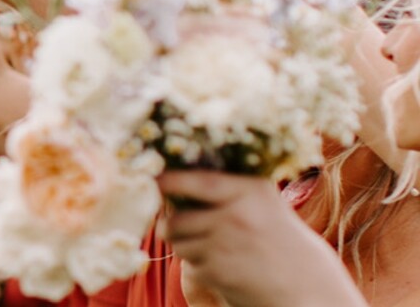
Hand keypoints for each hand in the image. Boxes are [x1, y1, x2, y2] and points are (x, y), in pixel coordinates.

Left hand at [159, 170, 365, 306]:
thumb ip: (223, 189)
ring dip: (185, 247)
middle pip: (175, 217)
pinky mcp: (221, 271)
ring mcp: (227, 243)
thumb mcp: (260, 203)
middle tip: (171, 226)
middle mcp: (237, 213)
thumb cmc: (276, 239)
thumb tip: (166, 176)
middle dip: (168, 224)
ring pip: (178, 242)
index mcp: (248, 189)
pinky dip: (200, 268)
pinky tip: (225, 267)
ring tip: (211, 249)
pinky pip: (190, 265)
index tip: (154, 180)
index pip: (194, 180)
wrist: (308, 285)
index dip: (167, 180)